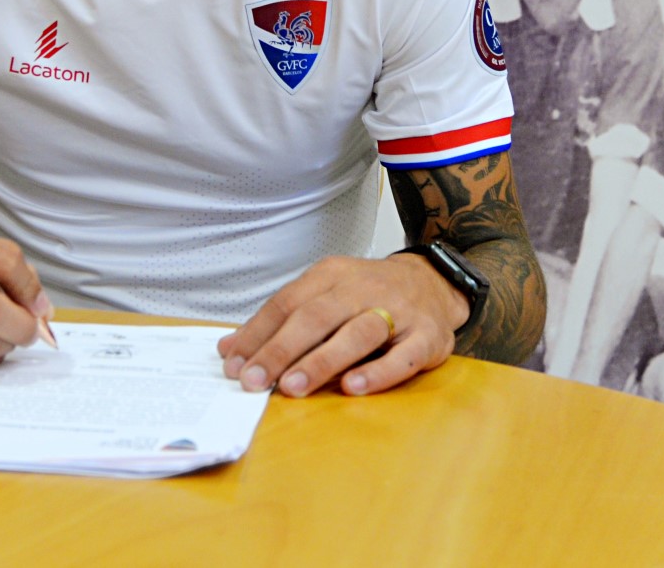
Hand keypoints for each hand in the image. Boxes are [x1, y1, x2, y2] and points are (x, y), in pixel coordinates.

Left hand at [216, 253, 469, 398]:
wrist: (433, 283)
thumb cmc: (368, 296)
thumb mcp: (324, 295)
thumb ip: (280, 322)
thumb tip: (230, 351)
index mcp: (332, 275)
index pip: (287, 302)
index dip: (258, 334)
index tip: (234, 365)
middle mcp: (363, 287)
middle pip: (317, 316)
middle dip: (282, 350)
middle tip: (255, 381)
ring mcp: (399, 311)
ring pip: (358, 332)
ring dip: (323, 360)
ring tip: (293, 386)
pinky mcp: (428, 336)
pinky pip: (403, 356)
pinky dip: (378, 373)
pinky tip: (352, 388)